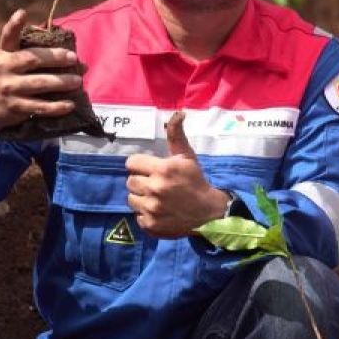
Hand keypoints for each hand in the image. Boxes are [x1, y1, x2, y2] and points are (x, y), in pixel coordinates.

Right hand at [0, 10, 84, 131]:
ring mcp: (8, 88)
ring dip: (60, 82)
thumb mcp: (13, 62)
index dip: (14, 24)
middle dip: (55, 58)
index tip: (22, 13)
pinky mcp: (14, 107)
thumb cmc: (10, 78)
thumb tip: (81, 63)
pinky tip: (70, 105)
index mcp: (4, 53)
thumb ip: (40, 57)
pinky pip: (39, 106)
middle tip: (73, 58)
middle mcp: (3, 68)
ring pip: (38, 84)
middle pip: (31, 59)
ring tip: (77, 81)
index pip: (7, 36)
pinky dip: (56, 107)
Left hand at [125, 111, 230, 237]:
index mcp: (163, 169)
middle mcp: (155, 189)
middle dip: (142, 181)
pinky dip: (146, 214)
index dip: (141, 165)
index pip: (131, 163)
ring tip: (157, 198)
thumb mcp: (187, 156)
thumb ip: (176, 135)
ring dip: (142, 198)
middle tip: (157, 184)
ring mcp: (151, 209)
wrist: (208, 212)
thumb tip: (178, 113)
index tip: (152, 170)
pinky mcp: (150, 225)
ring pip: (131, 199)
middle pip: (130, 181)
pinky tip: (160, 211)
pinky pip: (138, 216)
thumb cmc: (195, 181)